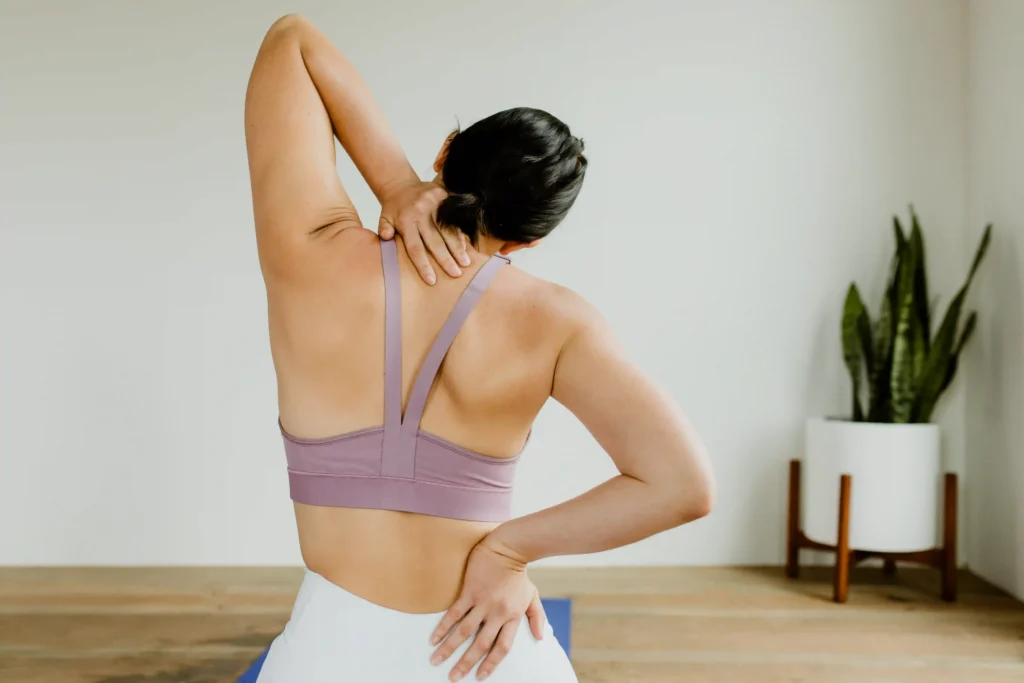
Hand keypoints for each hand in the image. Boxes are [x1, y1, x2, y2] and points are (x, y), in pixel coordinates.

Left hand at [378, 180, 470, 284]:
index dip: (423, 265)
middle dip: (446, 259)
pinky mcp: (444, 197)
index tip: (432, 281)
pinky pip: (455, 219)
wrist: (402, 184)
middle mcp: (420, 213)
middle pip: (434, 241)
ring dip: (457, 248)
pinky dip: (460, 233)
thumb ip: (384, 228)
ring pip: (448, 230)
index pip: (415, 248)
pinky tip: (467, 247)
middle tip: (455, 275)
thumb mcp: (384, 217)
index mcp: (405, 221)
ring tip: (465, 263)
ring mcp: (434, 204)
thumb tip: (385, 237)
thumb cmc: (394, 208)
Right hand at [430, 535, 545, 680]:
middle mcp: (497, 613)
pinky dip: (443, 627)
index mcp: (513, 616)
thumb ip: (536, 617)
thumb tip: (540, 638)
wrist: (508, 548)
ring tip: (436, 661)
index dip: (491, 663)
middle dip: (465, 663)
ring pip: (464, 631)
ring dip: (449, 648)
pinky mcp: (470, 591)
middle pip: (481, 644)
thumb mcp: (533, 596)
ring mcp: (482, 602)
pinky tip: (433, 638)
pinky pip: (454, 613)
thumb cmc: (519, 574)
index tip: (480, 676)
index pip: (502, 647)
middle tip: (453, 677)